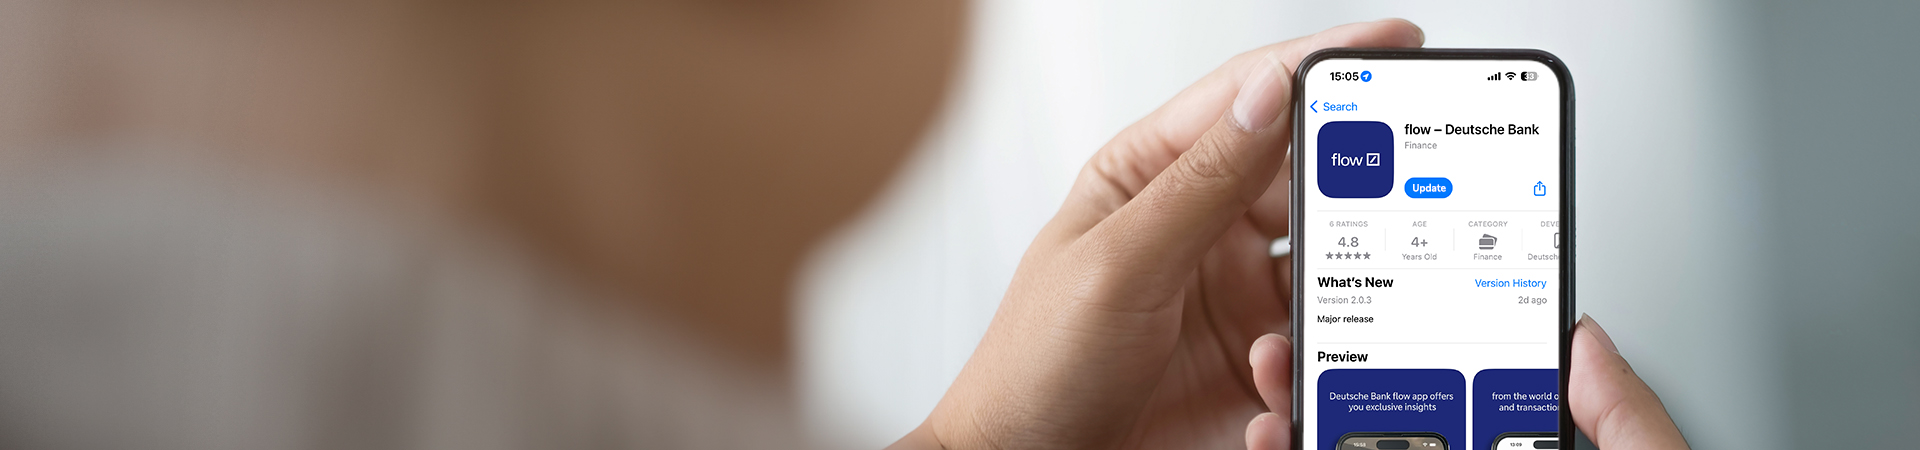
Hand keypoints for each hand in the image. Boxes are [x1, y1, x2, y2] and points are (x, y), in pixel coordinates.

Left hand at [888, 19, 1423, 448]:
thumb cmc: (1034, 368)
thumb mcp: (1118, 264)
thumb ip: (1200, 182)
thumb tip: (1268, 94)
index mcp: (1156, 181)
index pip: (1248, 101)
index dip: (1320, 64)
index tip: (1394, 42)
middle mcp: (1204, 235)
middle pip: (1308, 188)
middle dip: (1354, 201)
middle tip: (1400, 210)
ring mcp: (1235, 307)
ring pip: (1330, 285)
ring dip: (1330, 314)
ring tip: (1285, 351)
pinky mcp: (1253, 377)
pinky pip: (1315, 368)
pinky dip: (1303, 390)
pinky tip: (1266, 411)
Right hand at [1242, 315, 1690, 449]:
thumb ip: (1627, 421)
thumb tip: (1587, 342)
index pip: (1472, 414)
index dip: (1424, 360)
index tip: (1390, 323)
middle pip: (1390, 441)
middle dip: (1331, 387)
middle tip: (1299, 351)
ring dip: (1295, 435)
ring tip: (1274, 401)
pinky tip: (1272, 447)